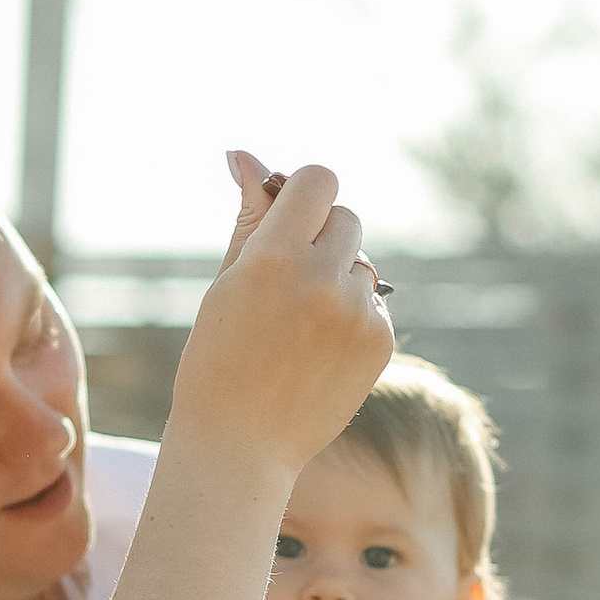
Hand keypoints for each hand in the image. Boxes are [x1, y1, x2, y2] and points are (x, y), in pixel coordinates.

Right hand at [167, 155, 393, 480]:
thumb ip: (249, 216)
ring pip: (362, 264)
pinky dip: (351, 316)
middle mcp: (323, 279)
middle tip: (288, 279)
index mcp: (275, 256)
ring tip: (298, 325)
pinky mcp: (380, 342)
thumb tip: (244, 155)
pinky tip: (317, 351)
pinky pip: (373, 304)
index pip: (319, 180)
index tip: (289, 214)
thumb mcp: (227, 281)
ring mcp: (357, 314)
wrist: (240, 444)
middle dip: (321, 237)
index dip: (304, 192)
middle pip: (347, 218)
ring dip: (338, 279)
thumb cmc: (219, 356)